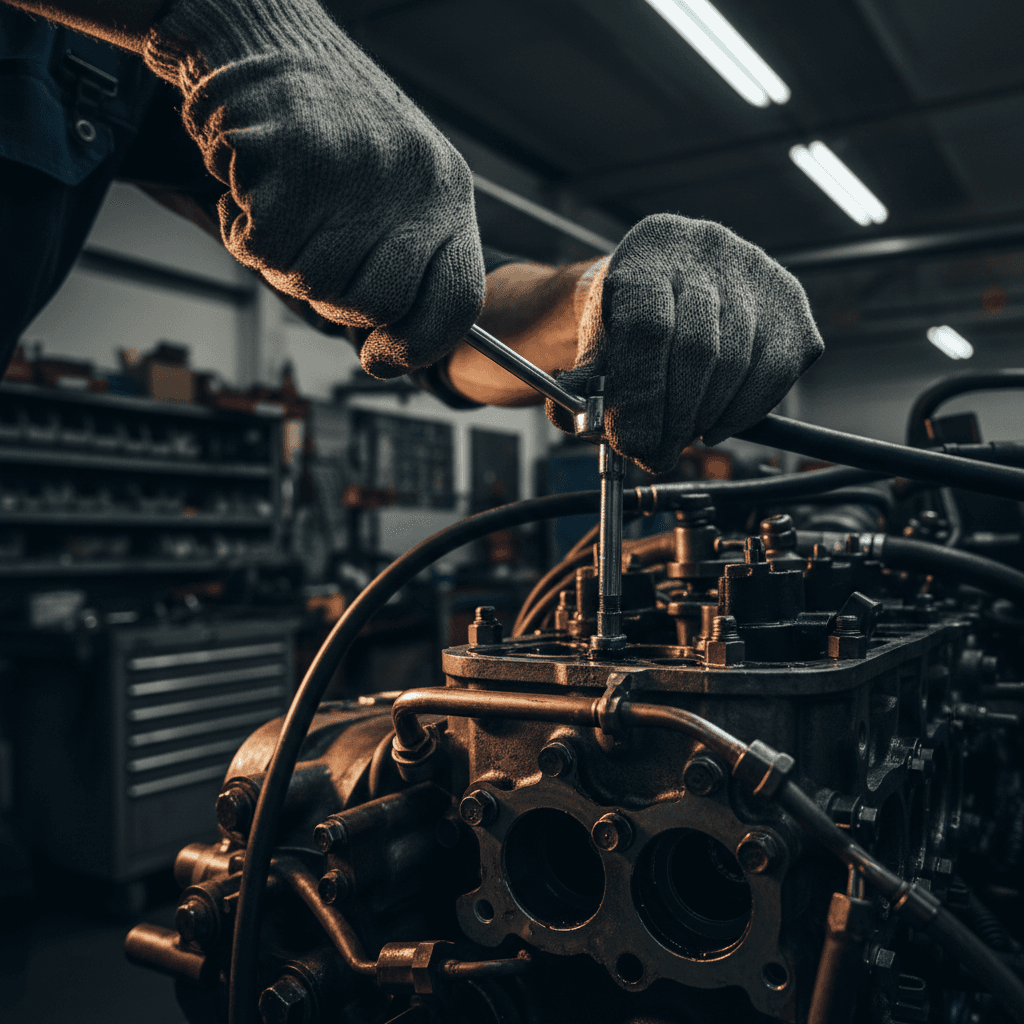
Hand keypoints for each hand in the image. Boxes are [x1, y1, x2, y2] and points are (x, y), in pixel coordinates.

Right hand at [142, 0, 483, 377]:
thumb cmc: (327, 125)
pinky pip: (263, 250)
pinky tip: (249, 186)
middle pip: (374, 305)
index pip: (457, 302)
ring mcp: (358, 170)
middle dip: (331, 296)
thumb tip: (389, 351)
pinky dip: (241, 229)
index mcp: (447, 192)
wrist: (261, 29)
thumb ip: (404, 257)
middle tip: (311, 247)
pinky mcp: (294, 158)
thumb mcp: (395, 184)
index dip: (418, 347)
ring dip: (281, 259)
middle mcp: (415, 181)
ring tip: (282, 201)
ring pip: (313, 284)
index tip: (381, 358)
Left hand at [548, 214, 824, 474]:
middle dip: (675, 417)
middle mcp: (706, 247)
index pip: (649, 328)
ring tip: (681, 434)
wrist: (665, 284)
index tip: (632, 441)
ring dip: (707, 417)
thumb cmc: (628, 320)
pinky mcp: (789, 299)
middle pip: (698, 349)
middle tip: (658, 453)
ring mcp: (755, 269)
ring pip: (738, 363)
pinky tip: (716, 422)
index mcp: (648, 252)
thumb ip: (587, 390)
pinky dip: (744, 411)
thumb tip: (601, 432)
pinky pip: (776, 370)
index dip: (641, 395)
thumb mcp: (597, 346)